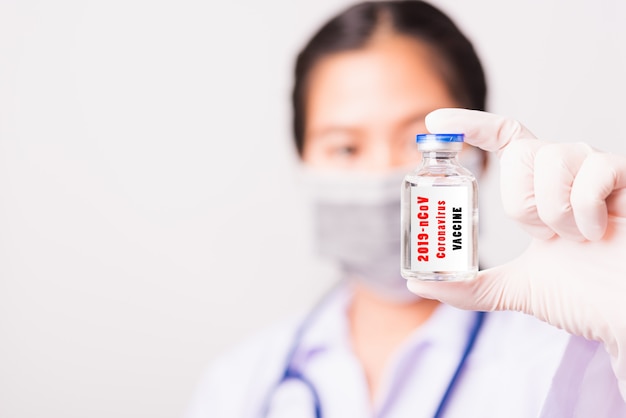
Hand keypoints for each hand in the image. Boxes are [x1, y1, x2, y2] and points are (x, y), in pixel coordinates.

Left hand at [406, 108, 625, 396]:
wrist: (624, 314)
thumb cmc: (586, 298)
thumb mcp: (516, 289)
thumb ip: (470, 287)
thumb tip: (418, 283)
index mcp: (538, 190)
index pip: (504, 139)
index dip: (471, 126)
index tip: (435, 123)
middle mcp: (564, 171)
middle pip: (518, 152)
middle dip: (521, 202)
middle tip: (545, 236)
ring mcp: (595, 170)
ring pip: (549, 158)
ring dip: (554, 212)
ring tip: (577, 239)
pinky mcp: (625, 174)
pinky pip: (590, 172)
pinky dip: (586, 213)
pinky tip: (600, 233)